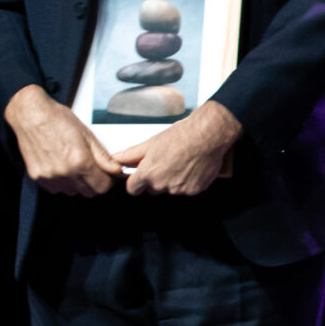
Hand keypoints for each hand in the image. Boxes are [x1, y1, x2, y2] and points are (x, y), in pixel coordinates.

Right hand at [6, 84, 124, 197]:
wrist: (30, 115)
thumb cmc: (58, 120)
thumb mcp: (87, 135)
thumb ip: (103, 157)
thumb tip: (116, 170)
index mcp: (80, 162)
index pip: (102, 187)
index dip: (107, 181)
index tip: (105, 174)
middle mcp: (64, 173)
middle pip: (88, 192)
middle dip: (93, 182)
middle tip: (90, 168)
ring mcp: (49, 177)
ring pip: (72, 192)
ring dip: (77, 184)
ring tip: (73, 165)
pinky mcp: (37, 177)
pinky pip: (55, 189)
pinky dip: (61, 182)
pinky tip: (60, 167)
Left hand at [110, 99, 241, 197]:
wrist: (207, 136)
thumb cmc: (181, 136)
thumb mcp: (151, 143)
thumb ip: (131, 154)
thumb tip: (117, 158)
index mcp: (148, 174)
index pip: (133, 189)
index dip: (135, 182)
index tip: (139, 177)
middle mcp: (162, 185)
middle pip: (152, 190)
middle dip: (155, 180)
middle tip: (165, 163)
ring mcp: (179, 189)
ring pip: (170, 189)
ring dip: (172, 181)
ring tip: (180, 163)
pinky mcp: (194, 190)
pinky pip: (186, 189)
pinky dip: (187, 181)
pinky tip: (190, 167)